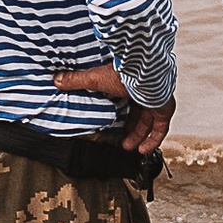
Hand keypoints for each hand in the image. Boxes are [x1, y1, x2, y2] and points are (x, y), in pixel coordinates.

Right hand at [50, 68, 172, 153]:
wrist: (143, 72)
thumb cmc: (123, 72)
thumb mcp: (96, 79)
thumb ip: (77, 81)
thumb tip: (58, 80)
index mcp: (132, 82)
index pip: (129, 99)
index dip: (122, 111)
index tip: (114, 122)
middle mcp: (147, 92)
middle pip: (140, 113)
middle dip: (130, 128)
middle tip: (120, 138)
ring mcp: (158, 102)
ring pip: (149, 123)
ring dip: (138, 136)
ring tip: (127, 147)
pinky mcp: (164, 111)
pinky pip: (160, 130)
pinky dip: (152, 141)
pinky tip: (142, 150)